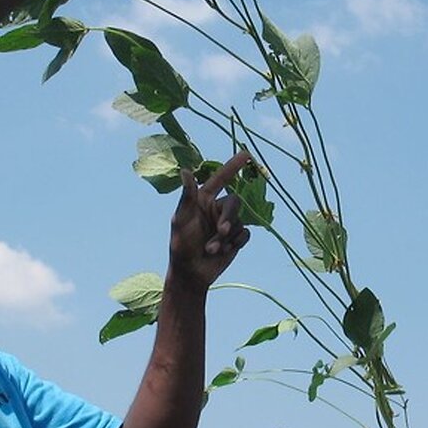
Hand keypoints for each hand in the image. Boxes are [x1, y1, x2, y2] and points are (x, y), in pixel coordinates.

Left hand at [169, 151, 252, 287]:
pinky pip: (245, 234)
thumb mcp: (181, 220)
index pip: (220, 179)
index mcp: (203, 200)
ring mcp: (227, 224)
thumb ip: (187, 197)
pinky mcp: (236, 239)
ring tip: (212, 249)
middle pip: (235, 202)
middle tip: (221, 232)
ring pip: (240, 222)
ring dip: (227, 237)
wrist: (192, 273)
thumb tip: (185, 170)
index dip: (233, 166)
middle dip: (229, 218)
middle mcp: (217, 209)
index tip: (247, 154)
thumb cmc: (181, 245)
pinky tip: (224, 251)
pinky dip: (236, 242)